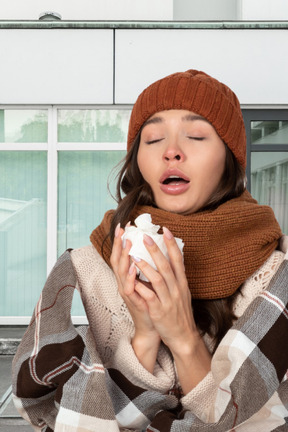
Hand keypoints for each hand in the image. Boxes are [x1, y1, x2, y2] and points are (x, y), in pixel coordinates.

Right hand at [110, 223, 160, 371]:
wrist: (153, 326)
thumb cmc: (152, 302)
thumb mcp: (150, 281)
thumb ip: (149, 266)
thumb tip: (156, 248)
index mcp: (129, 276)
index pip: (123, 254)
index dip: (122, 240)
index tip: (125, 224)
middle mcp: (125, 282)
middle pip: (117, 259)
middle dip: (118, 243)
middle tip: (121, 228)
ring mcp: (127, 292)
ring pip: (120, 271)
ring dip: (123, 256)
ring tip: (127, 241)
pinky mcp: (133, 302)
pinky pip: (129, 288)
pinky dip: (130, 277)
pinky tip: (132, 267)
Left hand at [132, 227, 210, 391]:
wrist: (183, 337)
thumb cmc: (179, 313)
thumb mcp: (183, 292)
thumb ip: (177, 277)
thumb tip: (173, 259)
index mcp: (182, 283)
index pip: (178, 260)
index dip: (172, 244)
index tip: (166, 230)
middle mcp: (177, 289)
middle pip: (167, 266)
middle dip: (156, 250)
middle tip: (146, 236)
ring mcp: (168, 300)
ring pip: (158, 280)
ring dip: (146, 266)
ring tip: (134, 255)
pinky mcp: (159, 312)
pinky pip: (150, 297)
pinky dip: (142, 287)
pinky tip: (132, 279)